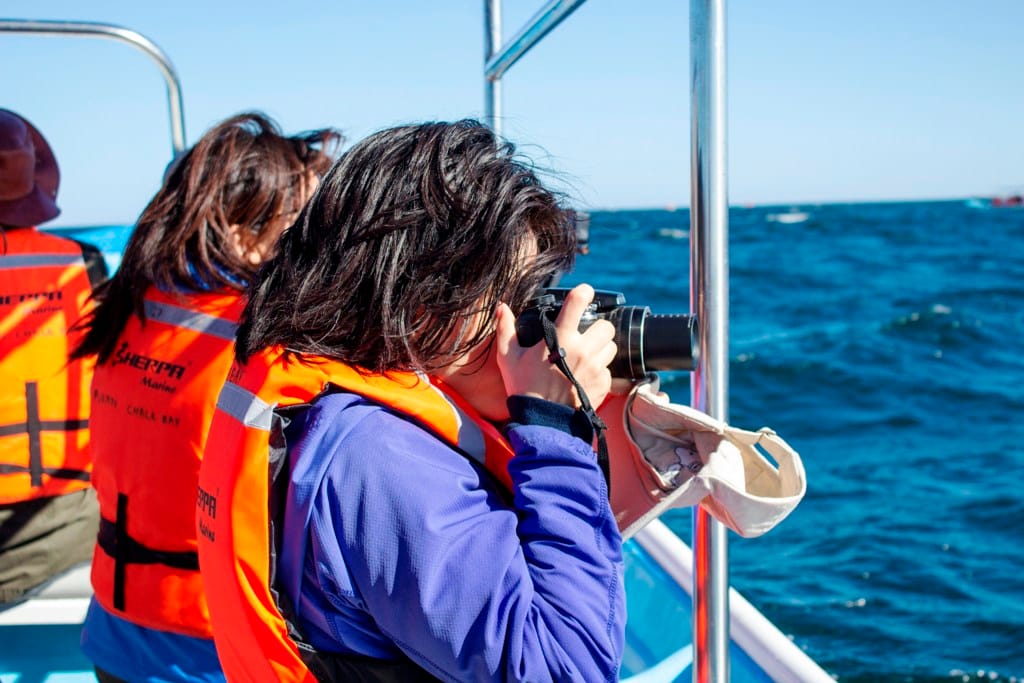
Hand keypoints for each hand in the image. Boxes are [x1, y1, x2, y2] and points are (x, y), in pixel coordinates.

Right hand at [494, 283, 616, 408]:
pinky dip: (601, 371)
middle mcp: (582, 349)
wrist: (542, 423)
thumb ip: (505, 330)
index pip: (578, 302)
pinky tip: (585, 377)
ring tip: (587, 357)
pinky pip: (610, 369)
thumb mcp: (508, 358)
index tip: (584, 294)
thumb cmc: (524, 389)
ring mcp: (595, 367)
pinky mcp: (604, 384)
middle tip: (585, 336)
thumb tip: (502, 308)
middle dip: (597, 328)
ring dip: (601, 348)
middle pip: (606, 325)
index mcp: (560, 338)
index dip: (584, 293)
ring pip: (611, 346)